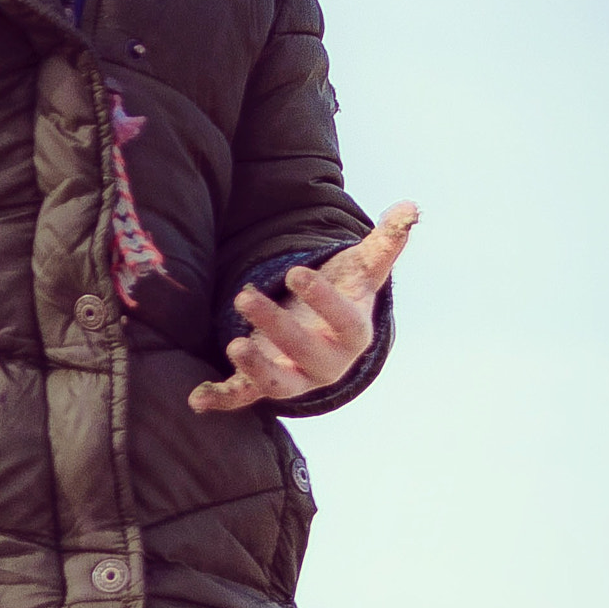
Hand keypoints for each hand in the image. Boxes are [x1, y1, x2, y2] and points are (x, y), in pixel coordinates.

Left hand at [189, 201, 418, 414]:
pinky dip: (222, 399)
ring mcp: (295, 378)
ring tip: (233, 345)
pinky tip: (197, 398)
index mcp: (353, 334)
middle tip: (244, 295)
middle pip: (306, 352)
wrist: (326, 334)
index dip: (323, 300)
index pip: (345, 323)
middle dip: (276, 326)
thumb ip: (384, 242)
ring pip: (277, 383)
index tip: (296, 273)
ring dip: (255, 367)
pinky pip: (244, 397)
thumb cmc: (343, 294)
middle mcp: (327, 363)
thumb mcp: (362, 269)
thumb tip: (411, 207)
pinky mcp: (263, 385)